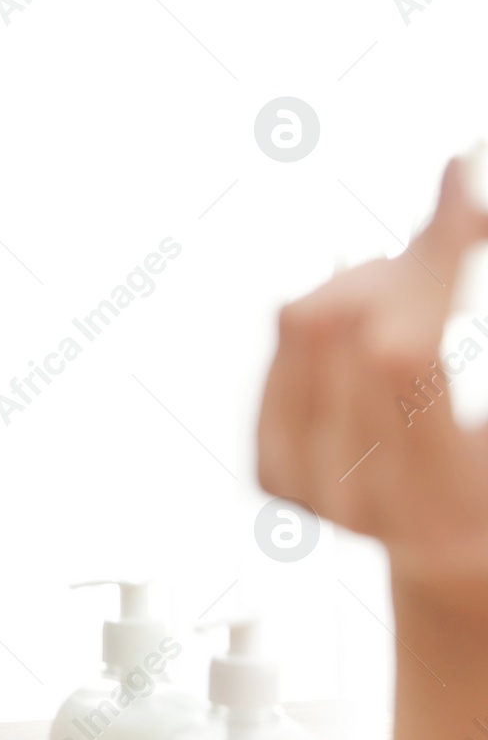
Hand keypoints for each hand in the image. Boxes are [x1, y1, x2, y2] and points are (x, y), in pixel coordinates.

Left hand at [257, 154, 487, 588]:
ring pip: (305, 324)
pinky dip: (336, 311)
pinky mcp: (272, 470)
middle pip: (345, 328)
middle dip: (407, 264)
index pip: (401, 355)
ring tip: (422, 285)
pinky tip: (375, 317)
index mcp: (439, 507)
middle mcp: (355, 505)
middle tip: (453, 232)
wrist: (466, 552)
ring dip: (368, 279)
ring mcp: (302, 489)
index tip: (464, 199)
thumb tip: (466, 187)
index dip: (432, 265)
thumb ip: (477, 299)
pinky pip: (285, 345)